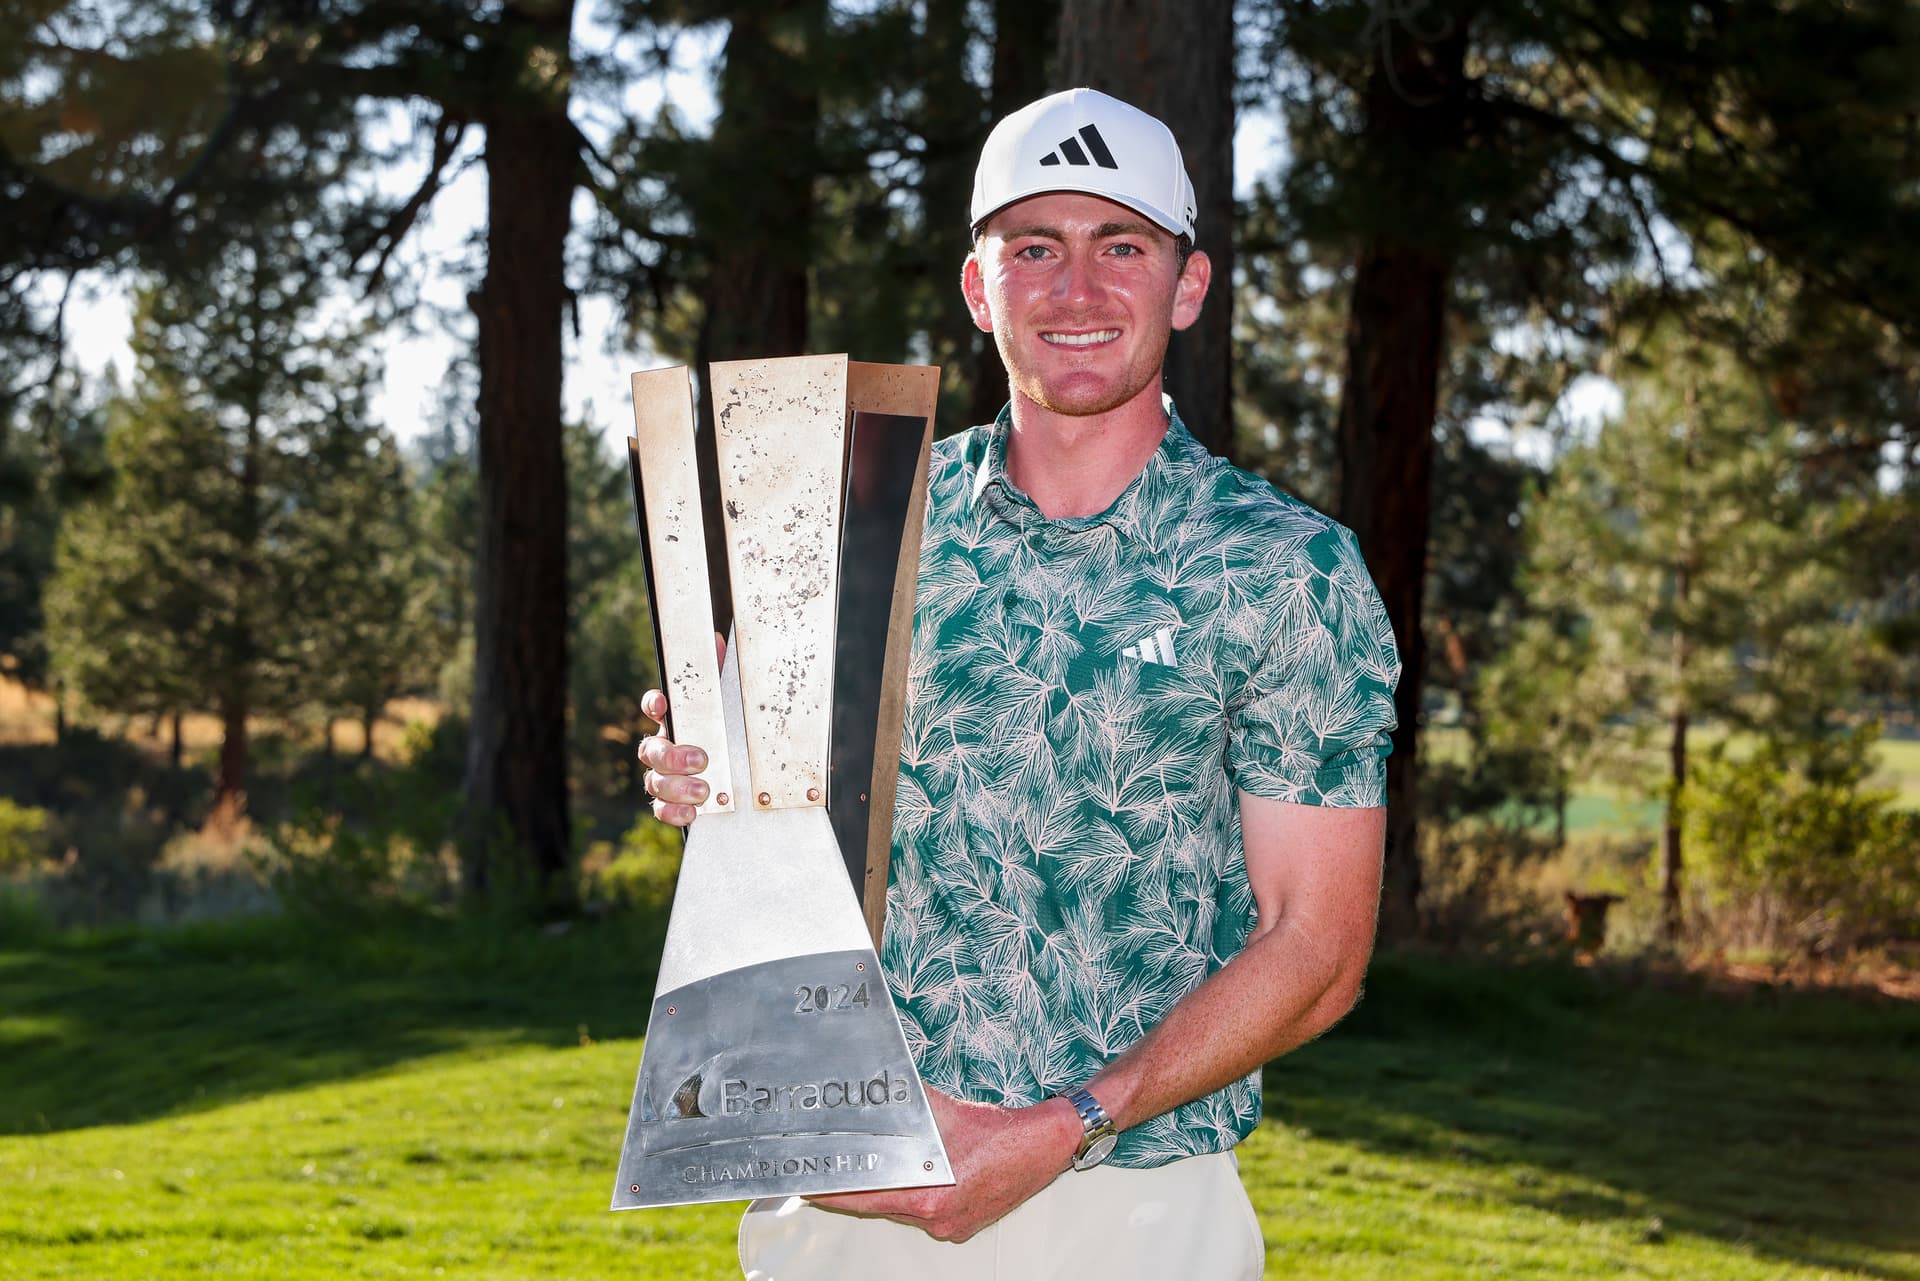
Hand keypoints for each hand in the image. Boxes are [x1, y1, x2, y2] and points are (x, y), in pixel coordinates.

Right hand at [638, 633, 726, 826]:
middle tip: (700, 760)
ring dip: (676, 786)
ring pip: (653, 781)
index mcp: (679, 721)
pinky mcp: (674, 803)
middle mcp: (666, 748)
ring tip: (703, 790)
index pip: (656, 706)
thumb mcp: (734, 705)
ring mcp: (666, 777)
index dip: (654, 704)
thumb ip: (722, 676)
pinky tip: (692, 813)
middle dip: (672, 756)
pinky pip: (660, 809)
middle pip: (651, 750)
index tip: (663, 704)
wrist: (752, 781)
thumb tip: (717, 642)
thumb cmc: (735, 735)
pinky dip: (673, 812)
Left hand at [807, 1090, 1079, 1242]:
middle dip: (859, 1188)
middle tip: (834, 1171)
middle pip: (881, 1205)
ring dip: (890, 1191)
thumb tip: (878, 1091)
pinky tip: (918, 1175)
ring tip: (875, 1169)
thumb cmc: (1005, 1132)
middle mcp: (938, 1217)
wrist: (1050, 1143)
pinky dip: (919, 1195)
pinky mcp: (966, 1222)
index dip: (832, 1193)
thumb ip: (907, 1105)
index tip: (806, 1187)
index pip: (863, 1200)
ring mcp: (954, 1224)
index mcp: (929, 1196)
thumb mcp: (945, 1111)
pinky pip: (930, 1211)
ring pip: (905, 1209)